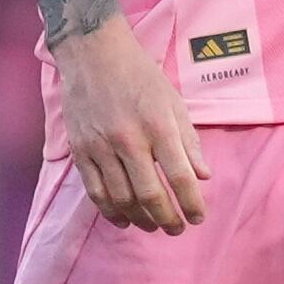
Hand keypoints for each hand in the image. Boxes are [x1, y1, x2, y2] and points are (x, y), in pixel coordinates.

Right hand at [52, 19, 207, 235]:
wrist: (93, 54)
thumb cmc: (140, 76)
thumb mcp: (173, 102)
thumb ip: (189, 141)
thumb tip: (203, 176)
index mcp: (158, 125)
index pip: (180, 177)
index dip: (191, 204)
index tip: (198, 218)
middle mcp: (129, 138)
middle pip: (150, 195)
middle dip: (167, 219)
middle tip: (176, 229)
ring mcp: (101, 146)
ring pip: (122, 199)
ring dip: (141, 220)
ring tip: (153, 226)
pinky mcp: (80, 151)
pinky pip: (96, 192)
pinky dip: (111, 212)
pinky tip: (124, 220)